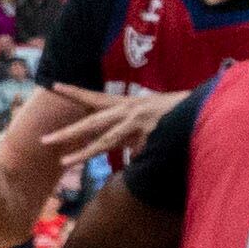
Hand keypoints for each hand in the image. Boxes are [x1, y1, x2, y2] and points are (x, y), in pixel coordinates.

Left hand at [39, 83, 172, 168]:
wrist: (204, 110)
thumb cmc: (176, 114)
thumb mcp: (147, 117)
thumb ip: (128, 132)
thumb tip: (121, 149)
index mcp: (127, 104)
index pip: (96, 98)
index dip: (76, 92)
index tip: (55, 85)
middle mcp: (129, 111)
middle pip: (92, 122)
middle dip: (68, 132)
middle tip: (44, 139)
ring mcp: (139, 124)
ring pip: (105, 141)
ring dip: (84, 152)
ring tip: (64, 161)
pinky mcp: (150, 136)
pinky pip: (136, 155)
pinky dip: (136, 160)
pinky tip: (141, 162)